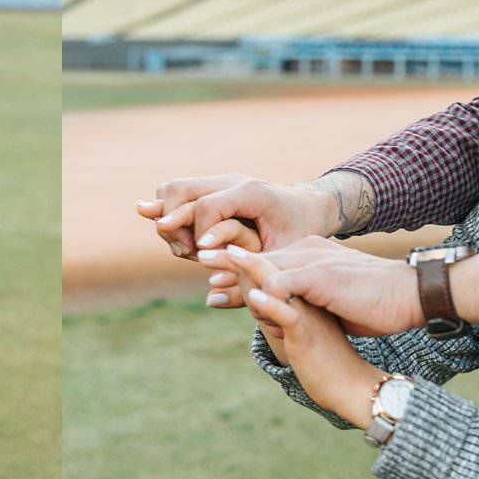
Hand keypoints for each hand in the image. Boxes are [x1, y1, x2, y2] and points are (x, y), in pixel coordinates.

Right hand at [138, 174, 333, 263]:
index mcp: (251, 193)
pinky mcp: (212, 188)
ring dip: (168, 221)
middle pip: (178, 189)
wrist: (310, 208)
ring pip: (171, 190)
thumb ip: (250, 278)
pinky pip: (178, 196)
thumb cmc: (299, 237)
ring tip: (187, 250)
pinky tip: (186, 243)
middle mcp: (230, 181)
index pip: (206, 207)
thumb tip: (210, 298)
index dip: (197, 235)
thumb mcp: (281, 260)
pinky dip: (172, 217)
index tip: (202, 258)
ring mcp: (219, 182)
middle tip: (187, 253)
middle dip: (172, 224)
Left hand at [204, 237, 422, 337]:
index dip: (239, 265)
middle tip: (201, 263)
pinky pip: (285, 287)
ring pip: (265, 268)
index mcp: (310, 253)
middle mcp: (309, 251)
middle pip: (258, 255)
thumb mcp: (331, 299)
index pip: (266, 257)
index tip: (215, 275)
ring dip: (237, 273)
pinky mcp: (322, 280)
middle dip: (227, 260)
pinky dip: (266, 296)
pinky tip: (251, 301)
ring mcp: (314, 264)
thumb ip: (307, 297)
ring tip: (212, 280)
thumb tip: (286, 309)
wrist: (409, 297)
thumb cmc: (373, 304)